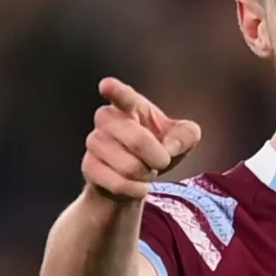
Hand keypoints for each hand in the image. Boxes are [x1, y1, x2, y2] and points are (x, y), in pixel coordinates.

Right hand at [82, 78, 201, 201]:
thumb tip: (169, 146)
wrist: (134, 179)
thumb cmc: (156, 149)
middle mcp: (107, 119)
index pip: (122, 96)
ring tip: (144, 171)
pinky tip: (138, 186)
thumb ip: (186, 134)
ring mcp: (95, 141)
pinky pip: (117, 183)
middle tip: (161, 162)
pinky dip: (135, 189)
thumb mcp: (181, 139)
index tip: (107, 86)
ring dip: (146, 175)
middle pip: (137, 140)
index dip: (115, 91)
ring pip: (128, 166)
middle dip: (158, 158)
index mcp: (130, 105)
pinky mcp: (89, 166)